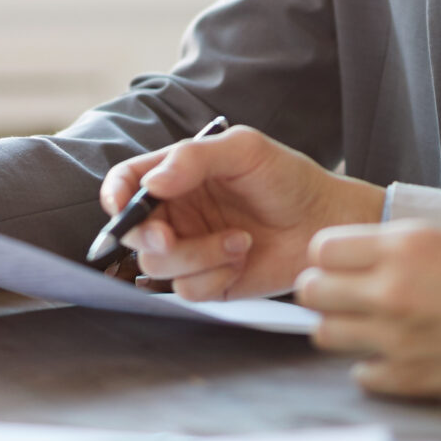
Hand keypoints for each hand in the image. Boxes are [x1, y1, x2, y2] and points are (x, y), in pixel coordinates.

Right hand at [99, 125, 382, 299]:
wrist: (326, 222)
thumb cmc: (288, 177)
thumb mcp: (244, 150)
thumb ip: (194, 157)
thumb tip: (150, 184)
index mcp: (176, 175)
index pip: (126, 183)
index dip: (115, 195)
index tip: (121, 206)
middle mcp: (177, 213)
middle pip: (133, 232)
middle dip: (148, 237)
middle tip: (169, 237)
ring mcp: (191, 249)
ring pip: (157, 265)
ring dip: (196, 256)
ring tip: (239, 240)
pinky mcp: (209, 282)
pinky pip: (187, 291)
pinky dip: (214, 277)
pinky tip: (242, 258)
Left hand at [296, 223, 440, 403]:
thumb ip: (399, 247)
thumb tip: (358, 253)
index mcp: (405, 247)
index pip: (322, 248)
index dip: (328, 256)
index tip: (340, 264)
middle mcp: (392, 290)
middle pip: (311, 291)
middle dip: (322, 291)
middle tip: (343, 296)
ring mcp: (396, 338)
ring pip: (324, 333)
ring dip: (340, 329)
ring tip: (365, 327)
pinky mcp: (407, 378)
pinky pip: (359, 373)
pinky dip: (371, 366)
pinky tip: (393, 356)